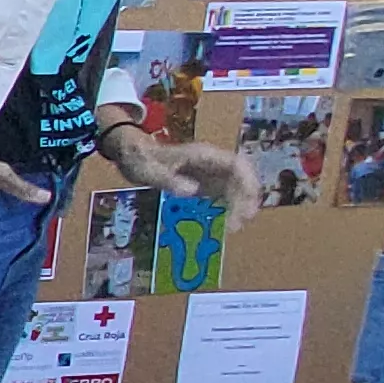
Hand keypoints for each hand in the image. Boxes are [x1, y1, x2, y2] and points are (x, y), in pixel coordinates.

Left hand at [111, 132, 263, 212]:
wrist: (136, 156)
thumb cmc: (143, 160)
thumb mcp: (150, 170)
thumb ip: (169, 180)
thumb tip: (192, 191)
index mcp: (204, 155)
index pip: (237, 165)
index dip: (246, 183)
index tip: (245, 202)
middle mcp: (213, 164)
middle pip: (242, 178)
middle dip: (247, 198)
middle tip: (242, 221)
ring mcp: (212, 174)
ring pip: (237, 189)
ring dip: (240, 206)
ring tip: (233, 227)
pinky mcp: (207, 186)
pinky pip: (225, 197)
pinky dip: (228, 210)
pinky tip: (224, 224)